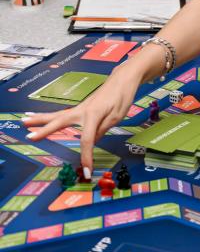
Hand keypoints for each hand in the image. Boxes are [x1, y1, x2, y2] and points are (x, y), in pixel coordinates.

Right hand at [22, 67, 138, 174]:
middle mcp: (82, 110)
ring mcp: (80, 108)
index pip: (87, 140)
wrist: (122, 79)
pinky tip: (41, 118)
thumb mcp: (116, 116)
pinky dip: (49, 116)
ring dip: (40, 118)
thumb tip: (89, 143)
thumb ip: (101, 130)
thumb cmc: (122, 97)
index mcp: (93, 114)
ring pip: (57, 115)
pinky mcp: (80, 108)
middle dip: (44, 130)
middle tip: (29, 137)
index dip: (86, 157)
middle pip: (60, 122)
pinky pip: (62, 114)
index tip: (86, 172)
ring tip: (24, 120)